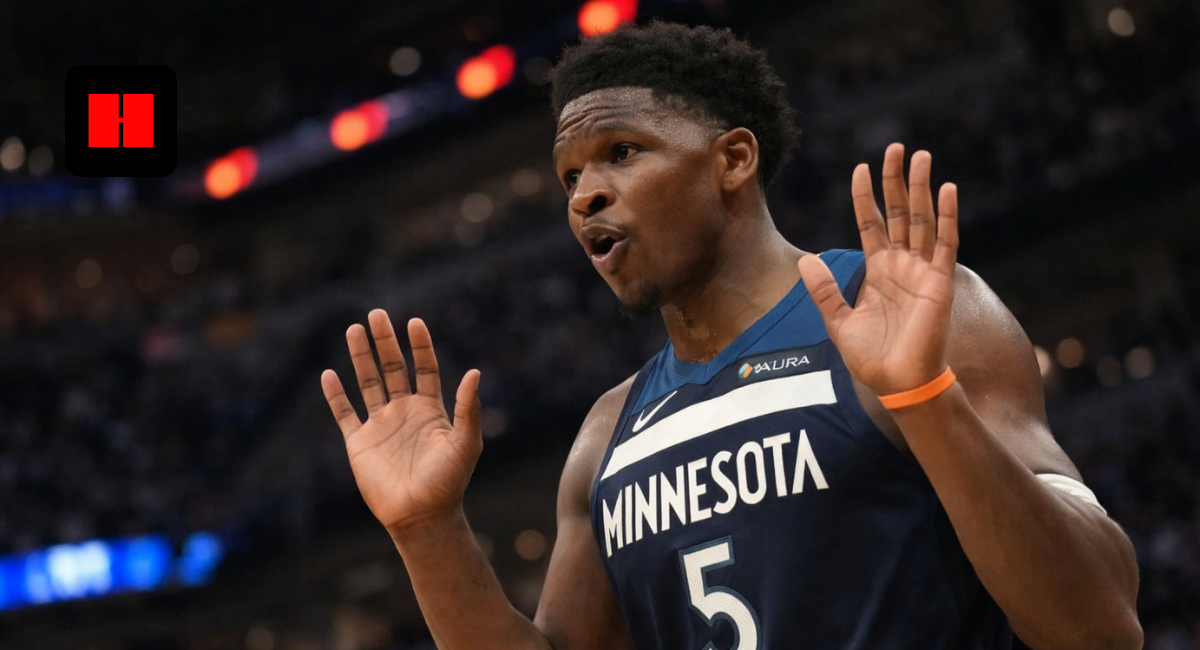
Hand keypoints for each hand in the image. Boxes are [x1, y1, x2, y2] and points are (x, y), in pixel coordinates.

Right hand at [321, 310, 481, 533]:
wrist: (422, 516)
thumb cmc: (449, 482)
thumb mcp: (466, 442)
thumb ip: (468, 408)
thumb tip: (475, 372)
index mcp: (430, 410)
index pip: (425, 369)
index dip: (420, 346)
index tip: (414, 322)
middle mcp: (404, 412)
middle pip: (393, 368)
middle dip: (385, 342)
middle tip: (377, 314)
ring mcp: (381, 426)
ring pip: (368, 383)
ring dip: (361, 357)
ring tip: (355, 329)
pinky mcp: (359, 443)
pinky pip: (345, 414)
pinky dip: (336, 395)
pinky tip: (328, 374)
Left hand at [798, 143, 958, 395]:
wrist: (898, 384)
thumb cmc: (872, 358)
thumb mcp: (838, 321)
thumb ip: (824, 290)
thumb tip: (804, 259)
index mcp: (878, 271)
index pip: (871, 223)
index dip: (865, 196)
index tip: (860, 168)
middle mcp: (901, 264)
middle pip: (898, 212)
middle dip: (896, 180)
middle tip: (896, 148)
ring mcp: (922, 270)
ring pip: (921, 219)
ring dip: (921, 188)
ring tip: (921, 156)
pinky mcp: (940, 282)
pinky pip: (945, 242)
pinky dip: (948, 216)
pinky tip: (948, 189)